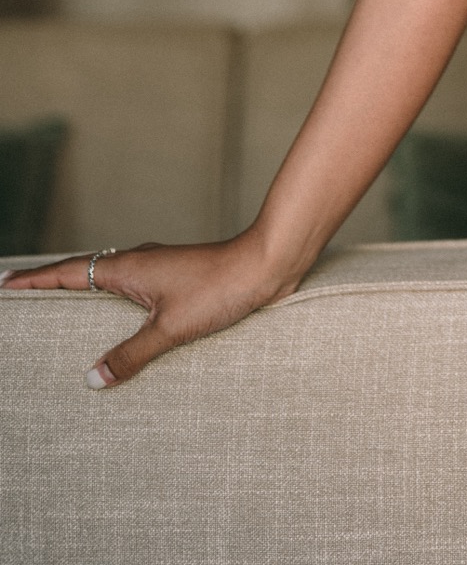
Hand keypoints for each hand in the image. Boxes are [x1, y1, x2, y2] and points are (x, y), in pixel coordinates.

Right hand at [0, 232, 301, 386]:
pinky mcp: (177, 282)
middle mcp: (139, 263)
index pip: (70, 272)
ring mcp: (158, 271)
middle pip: (84, 274)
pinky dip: (114, 307)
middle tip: (23, 301)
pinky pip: (133, 294)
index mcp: (128, 267)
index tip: (5, 283)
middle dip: (52, 287)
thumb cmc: (220, 288)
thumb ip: (130, 355)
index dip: (36, 280)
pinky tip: (119, 329)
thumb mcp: (171, 328)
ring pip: (109, 283)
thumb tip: (92, 378)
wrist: (266, 266)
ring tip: (61, 318)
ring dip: (85, 297)